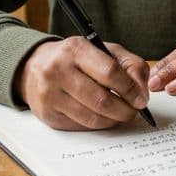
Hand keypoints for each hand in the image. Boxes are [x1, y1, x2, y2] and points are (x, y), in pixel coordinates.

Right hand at [16, 37, 150, 130]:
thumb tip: (142, 92)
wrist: (34, 66)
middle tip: (133, 112)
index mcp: (76, 49)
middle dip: (124, 110)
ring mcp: (50, 94)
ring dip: (112, 121)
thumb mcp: (103, 50)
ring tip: (120, 115)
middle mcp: (58, 70)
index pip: (110, 72)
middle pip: (101, 100)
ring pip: (91, 118)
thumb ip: (129, 65)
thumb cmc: (75, 59)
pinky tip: (101, 116)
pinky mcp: (47, 114)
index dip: (130, 89)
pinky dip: (96, 124)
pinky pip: (80, 126)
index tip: (141, 100)